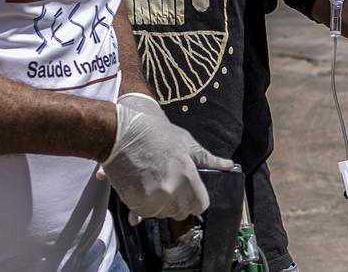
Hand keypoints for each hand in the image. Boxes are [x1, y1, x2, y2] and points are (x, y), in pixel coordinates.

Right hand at [101, 93, 233, 219]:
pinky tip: (142, 189)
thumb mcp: (186, 142)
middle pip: (181, 212)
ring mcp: (151, 199)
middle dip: (179, 201)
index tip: (191, 191)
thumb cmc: (155, 133)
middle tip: (170, 182)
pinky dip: (144, 206)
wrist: (119, 133)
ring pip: (162, 214)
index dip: (197, 199)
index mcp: (187, 177)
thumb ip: (207, 159)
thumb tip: (228, 166)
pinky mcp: (133, 202)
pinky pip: (144, 214)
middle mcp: (170, 192)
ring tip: (154, 181)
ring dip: (160, 204)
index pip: (200, 205)